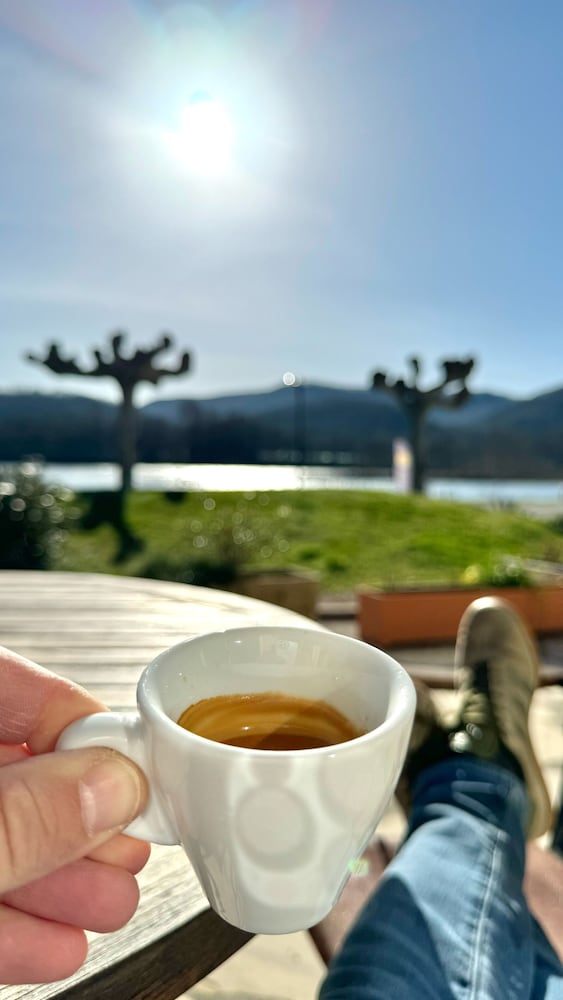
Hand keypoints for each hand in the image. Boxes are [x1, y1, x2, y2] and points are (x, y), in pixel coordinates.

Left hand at [0, 646, 149, 984]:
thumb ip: (23, 817)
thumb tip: (111, 788)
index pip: (5, 685)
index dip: (72, 716)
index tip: (126, 756)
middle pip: (14, 770)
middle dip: (80, 816)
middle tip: (133, 841)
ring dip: (59, 877)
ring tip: (113, 903)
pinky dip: (11, 925)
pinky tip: (55, 946)